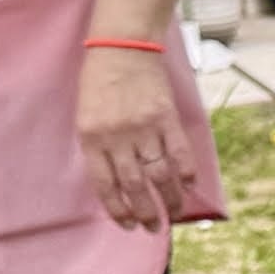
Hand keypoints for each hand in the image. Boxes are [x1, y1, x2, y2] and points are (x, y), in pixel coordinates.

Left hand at [78, 43, 186, 226]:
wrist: (122, 45)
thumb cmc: (99, 82)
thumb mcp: (86, 117)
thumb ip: (99, 149)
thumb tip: (117, 185)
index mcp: (92, 138)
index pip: (106, 185)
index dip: (118, 210)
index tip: (128, 225)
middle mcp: (118, 136)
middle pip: (135, 186)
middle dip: (145, 213)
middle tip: (152, 228)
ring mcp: (144, 127)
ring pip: (160, 174)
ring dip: (169, 199)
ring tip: (173, 214)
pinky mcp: (166, 116)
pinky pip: (180, 152)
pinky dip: (186, 173)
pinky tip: (189, 186)